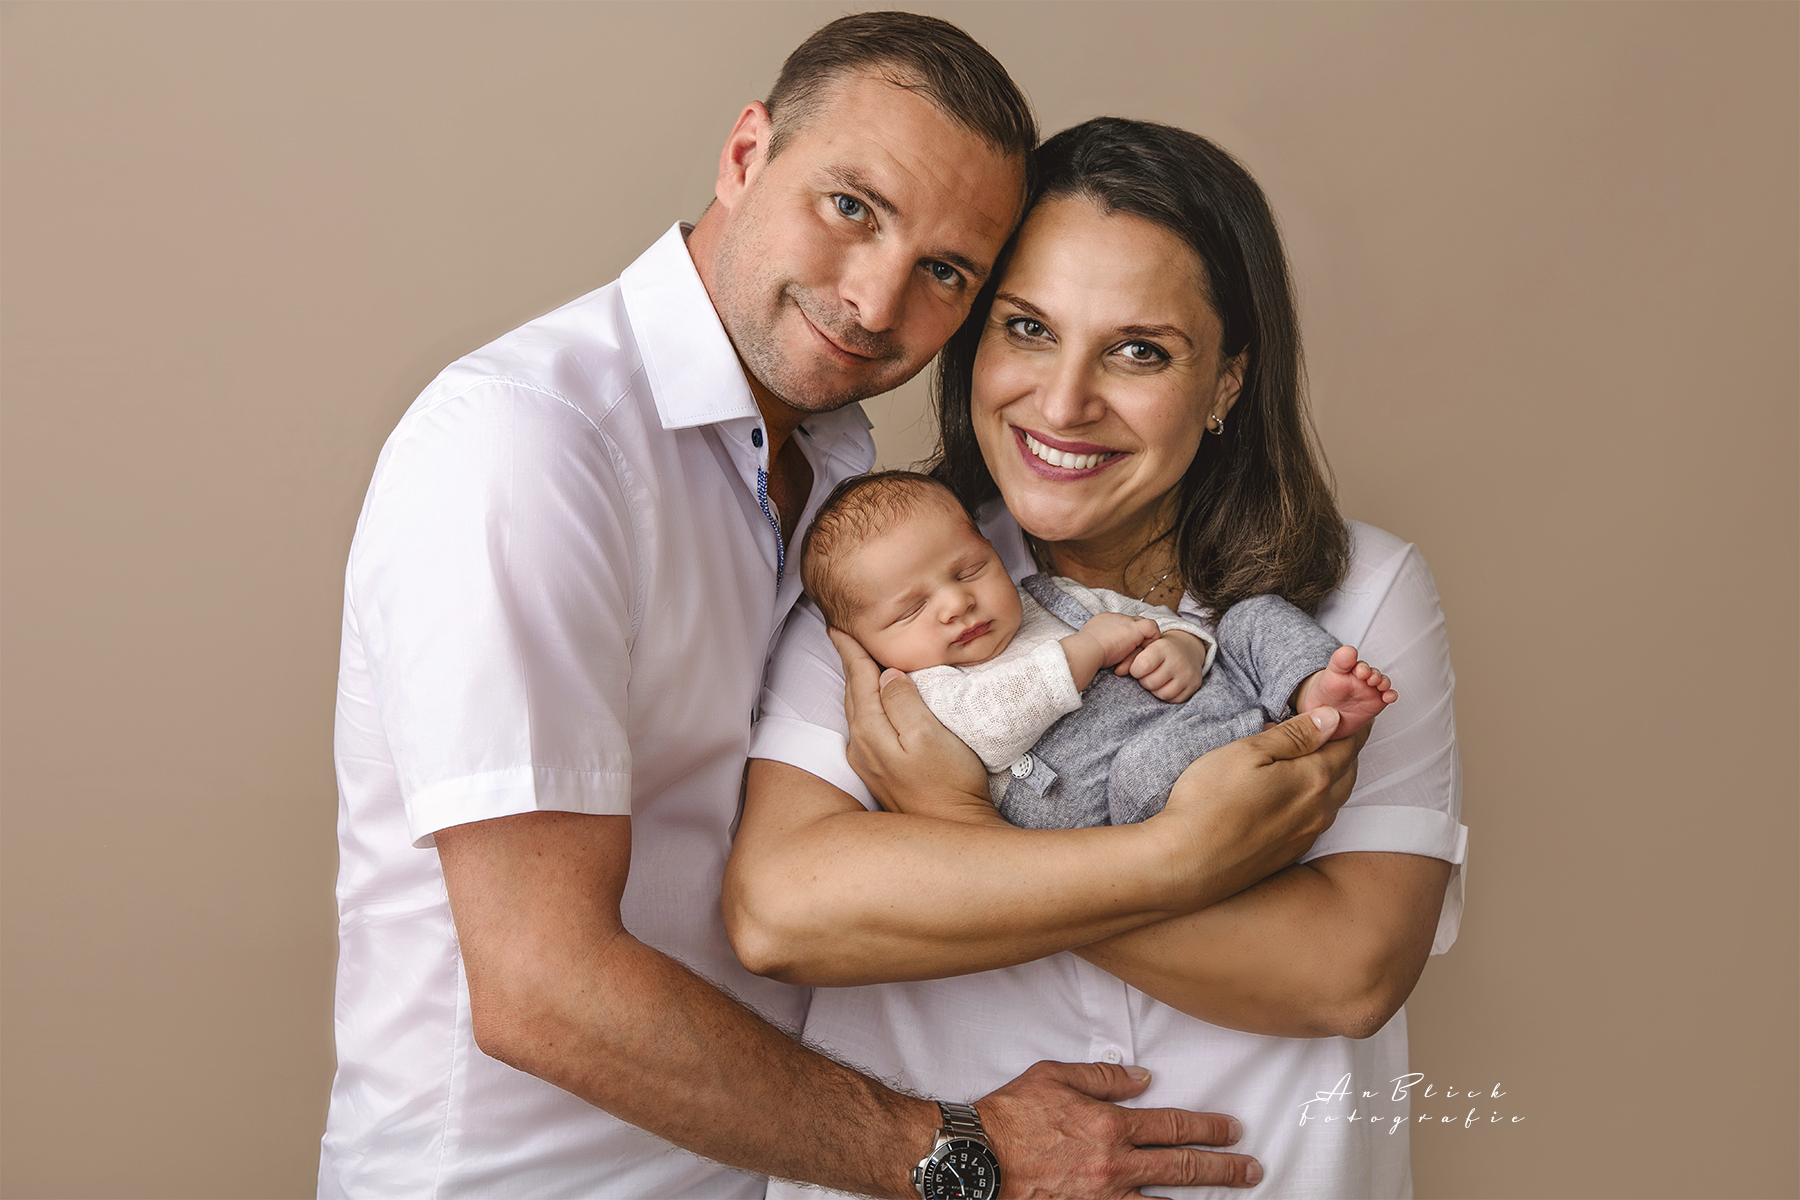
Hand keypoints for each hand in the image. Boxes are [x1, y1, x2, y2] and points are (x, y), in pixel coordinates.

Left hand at [831, 627, 998, 824]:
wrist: (953, 832)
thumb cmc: (949, 784)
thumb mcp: (930, 736)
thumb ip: (904, 702)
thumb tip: (888, 676)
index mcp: (870, 732)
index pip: (858, 679)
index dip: (851, 651)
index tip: (838, 627)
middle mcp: (860, 747)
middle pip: (852, 694)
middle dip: (848, 663)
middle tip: (842, 636)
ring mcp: (867, 763)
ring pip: (856, 711)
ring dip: (855, 684)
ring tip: (856, 662)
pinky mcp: (879, 773)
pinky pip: (865, 727)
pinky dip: (865, 705)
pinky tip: (873, 702)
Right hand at [978, 1060, 1261, 1196]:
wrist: (976, 1159)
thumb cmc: (1010, 1116)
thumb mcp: (1054, 1076)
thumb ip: (1102, 1077)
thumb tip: (1141, 1078)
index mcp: (1109, 1126)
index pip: (1173, 1126)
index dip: (1208, 1128)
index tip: (1231, 1129)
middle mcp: (1114, 1166)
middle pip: (1182, 1167)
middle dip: (1222, 1167)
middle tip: (1250, 1168)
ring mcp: (1104, 1198)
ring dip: (1201, 1198)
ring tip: (1230, 1195)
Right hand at [1078, 612, 1161, 668]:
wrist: (1086, 650)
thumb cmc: (1085, 653)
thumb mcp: (1091, 645)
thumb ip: (1100, 644)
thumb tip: (1105, 652)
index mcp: (1103, 621)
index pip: (1120, 626)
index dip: (1124, 639)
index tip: (1120, 653)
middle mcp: (1115, 618)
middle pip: (1132, 626)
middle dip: (1135, 640)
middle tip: (1131, 656)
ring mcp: (1126, 621)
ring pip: (1142, 629)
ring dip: (1141, 644)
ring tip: (1136, 658)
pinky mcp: (1136, 628)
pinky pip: (1152, 629)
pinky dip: (1152, 641)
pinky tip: (1144, 653)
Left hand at [1115, 631, 1205, 701]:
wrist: (1188, 648)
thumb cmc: (1160, 649)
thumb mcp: (1145, 647)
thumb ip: (1129, 657)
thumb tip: (1118, 671)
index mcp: (1163, 647)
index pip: (1142, 666)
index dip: (1135, 670)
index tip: (1138, 667)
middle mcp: (1178, 660)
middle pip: (1150, 683)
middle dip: (1144, 681)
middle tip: (1148, 674)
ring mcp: (1188, 673)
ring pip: (1162, 694)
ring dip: (1155, 690)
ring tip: (1156, 679)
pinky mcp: (1195, 685)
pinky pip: (1174, 700)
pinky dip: (1167, 695)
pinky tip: (1166, 684)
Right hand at [1149, 707, 1367, 908]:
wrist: (1185, 864)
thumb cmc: (1209, 801)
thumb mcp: (1248, 752)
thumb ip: (1294, 735)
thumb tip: (1332, 719)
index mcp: (1314, 778)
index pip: (1348, 742)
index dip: (1353, 721)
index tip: (1351, 707)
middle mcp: (1319, 809)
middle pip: (1348, 770)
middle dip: (1347, 745)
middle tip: (1339, 724)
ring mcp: (1306, 835)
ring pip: (1336, 797)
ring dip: (1335, 772)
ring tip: (1320, 752)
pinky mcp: (1290, 853)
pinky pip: (1319, 819)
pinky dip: (1319, 797)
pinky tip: (1299, 791)